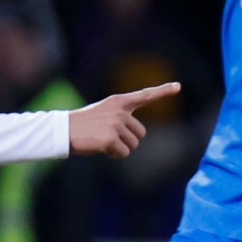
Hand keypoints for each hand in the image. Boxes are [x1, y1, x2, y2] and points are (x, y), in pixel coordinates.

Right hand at [67, 83, 181, 157]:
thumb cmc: (84, 124)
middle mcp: (120, 111)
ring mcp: (115, 125)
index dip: (163, 91)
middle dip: (128, 139)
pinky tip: (101, 148)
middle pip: (140, 133)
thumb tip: (138, 134)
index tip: (178, 86)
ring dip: (121, 148)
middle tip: (107, 135)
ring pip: (133, 145)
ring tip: (102, 140)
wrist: (63, 130)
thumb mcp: (104, 112)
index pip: (145, 95)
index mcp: (118, 101)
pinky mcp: (110, 139)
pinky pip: (123, 153)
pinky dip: (114, 154)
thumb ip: (122, 117)